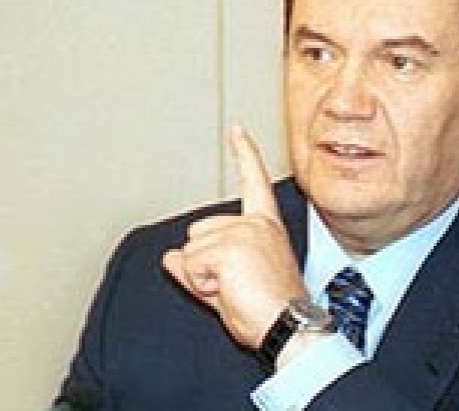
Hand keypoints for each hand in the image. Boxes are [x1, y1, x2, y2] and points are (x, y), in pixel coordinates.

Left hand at [163, 126, 306, 348]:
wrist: (290, 330)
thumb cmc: (270, 312)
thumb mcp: (228, 286)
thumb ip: (198, 269)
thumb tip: (169, 257)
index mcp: (264, 227)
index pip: (252, 182)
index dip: (244, 153)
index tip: (236, 128)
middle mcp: (256, 224)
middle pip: (196, 233)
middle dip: (202, 264)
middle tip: (235, 286)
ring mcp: (243, 233)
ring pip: (190, 251)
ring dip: (202, 277)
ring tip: (235, 290)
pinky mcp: (230, 247)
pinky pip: (191, 266)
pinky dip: (201, 285)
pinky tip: (230, 291)